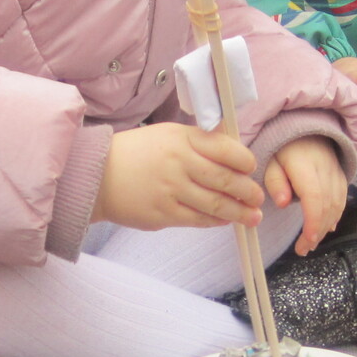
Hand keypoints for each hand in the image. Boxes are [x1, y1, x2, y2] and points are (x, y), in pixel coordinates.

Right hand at [94, 123, 263, 231]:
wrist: (98, 175)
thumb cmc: (136, 153)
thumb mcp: (167, 135)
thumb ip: (198, 142)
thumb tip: (233, 153)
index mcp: (182, 138)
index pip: (224, 148)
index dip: (244, 161)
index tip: (251, 168)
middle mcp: (178, 163)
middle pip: (224, 179)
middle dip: (247, 191)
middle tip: (258, 198)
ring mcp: (171, 190)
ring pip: (215, 204)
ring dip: (239, 212)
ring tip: (252, 217)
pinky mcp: (163, 213)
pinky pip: (198, 220)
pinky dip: (215, 221)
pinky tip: (224, 220)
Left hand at [266, 137, 348, 254]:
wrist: (304, 129)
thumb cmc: (282, 149)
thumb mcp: (270, 161)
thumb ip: (275, 181)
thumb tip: (283, 203)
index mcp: (305, 165)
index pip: (314, 196)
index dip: (313, 220)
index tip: (307, 240)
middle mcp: (325, 169)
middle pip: (327, 205)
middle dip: (317, 231)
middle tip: (303, 249)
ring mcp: (336, 172)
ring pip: (337, 204)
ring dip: (325, 227)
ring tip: (310, 244)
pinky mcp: (341, 176)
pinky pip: (342, 199)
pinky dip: (335, 216)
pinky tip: (327, 229)